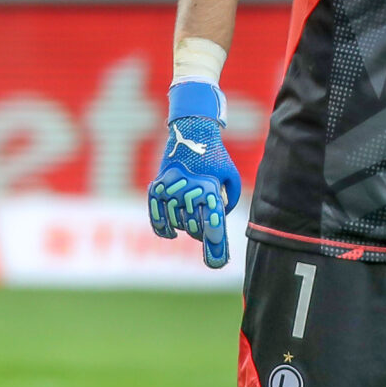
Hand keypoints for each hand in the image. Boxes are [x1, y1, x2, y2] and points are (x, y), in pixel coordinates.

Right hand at [147, 83, 242, 268]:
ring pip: (173, 221)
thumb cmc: (215, 155)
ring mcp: (170, 188)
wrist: (192, 130)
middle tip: (204, 235)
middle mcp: (187, 190)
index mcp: (207, 189)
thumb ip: (231, 197)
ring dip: (182, 229)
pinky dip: (160, 226)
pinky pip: (154, 212)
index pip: (210, 222)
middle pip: (191, 226)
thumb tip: (222, 217)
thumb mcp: (231, 175)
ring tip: (189, 231)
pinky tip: (169, 235)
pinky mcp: (157, 184)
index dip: (212, 240)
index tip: (215, 256)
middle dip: (199, 234)